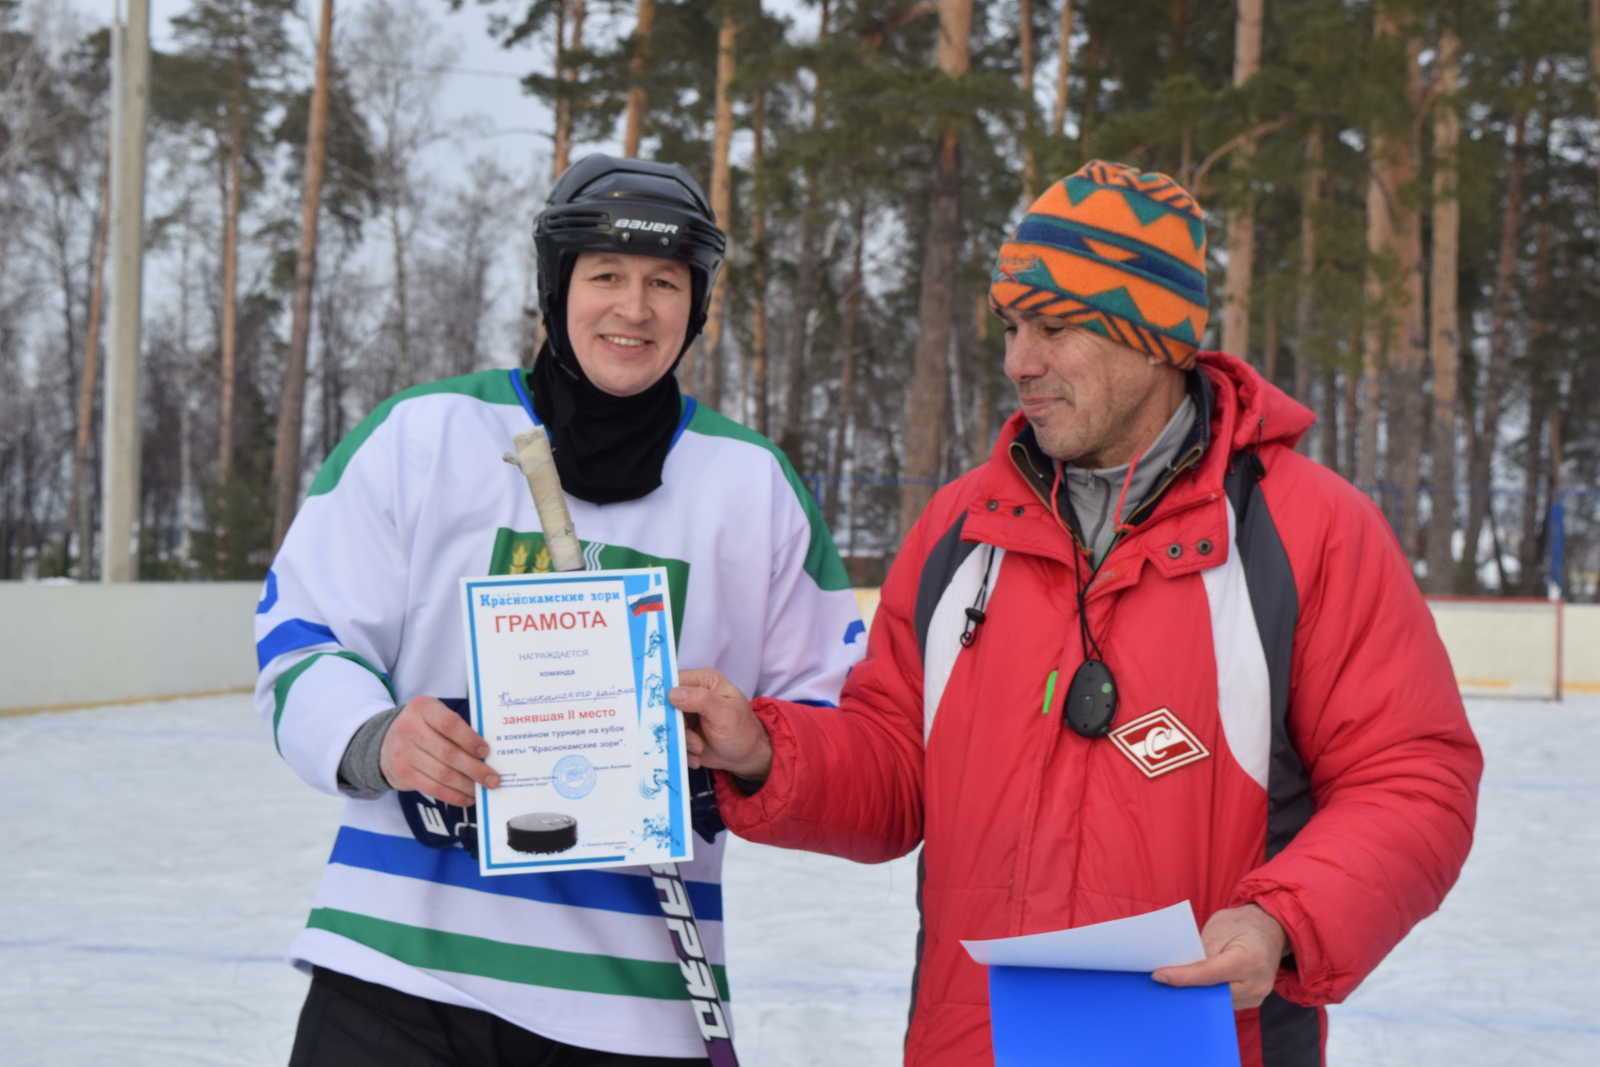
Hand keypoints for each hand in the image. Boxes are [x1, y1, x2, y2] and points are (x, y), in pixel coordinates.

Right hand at [379, 695, 499, 806]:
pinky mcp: (402, 774)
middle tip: (493, 778)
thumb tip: (487, 753)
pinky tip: (467, 798)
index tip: (486, 751)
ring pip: (442, 774)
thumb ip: (457, 727)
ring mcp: (404, 753)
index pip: (449, 724)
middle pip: (448, 753)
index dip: (470, 739)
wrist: (385, 741)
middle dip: (475, 769)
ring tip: (483, 790)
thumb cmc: (423, 726)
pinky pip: (432, 788)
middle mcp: (410, 729)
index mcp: (422, 708)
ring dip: (466, 785)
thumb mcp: (435, 714)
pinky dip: (453, 796)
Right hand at [669, 669, 772, 781]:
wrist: (746, 757)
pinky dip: (683, 750)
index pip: (674, 680)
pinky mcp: (683, 731)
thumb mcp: (726, 714)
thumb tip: (673, 694)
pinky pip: (672, 740)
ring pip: (668, 725)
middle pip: (666, 705)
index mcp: (704, 681)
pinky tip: (698, 755)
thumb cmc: (742, 731)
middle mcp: (692, 694)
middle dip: (676, 726)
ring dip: (682, 741)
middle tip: (694, 740)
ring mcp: (686, 714)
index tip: (665, 713)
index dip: (665, 695)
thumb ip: (701, 700)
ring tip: (699, 748)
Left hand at [1151, 904, 1288, 1010]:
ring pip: (1217, 1001)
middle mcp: (1257, 984)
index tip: (1159, 976)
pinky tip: (1191, 986)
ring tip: (1172, 982)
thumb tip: (1180, 968)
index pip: (1209, 974)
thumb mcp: (1220, 927)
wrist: (1271, 930)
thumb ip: (1202, 950)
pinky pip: (1223, 1002)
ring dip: (1195, 992)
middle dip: (1186, 987)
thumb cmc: (1243, 925)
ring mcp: (1256, 996)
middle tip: (1160, 980)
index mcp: (1250, 960)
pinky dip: (1207, 994)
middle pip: (1212, 992)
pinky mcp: (1252, 1002)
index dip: (1182, 976)